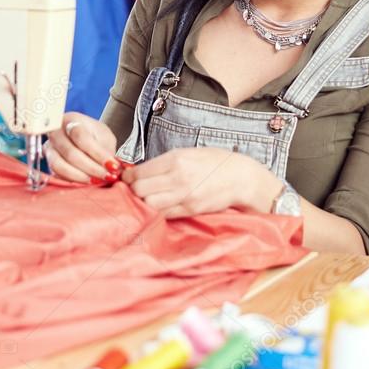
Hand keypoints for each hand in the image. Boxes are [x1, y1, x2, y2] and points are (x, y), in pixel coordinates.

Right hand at [46, 113, 119, 182]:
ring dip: (80, 177)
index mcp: (71, 120)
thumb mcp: (104, 137)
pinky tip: (87, 182)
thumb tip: (111, 167)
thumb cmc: (94, 135)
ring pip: (59, 165)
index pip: (80, 136)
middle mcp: (56, 132)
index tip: (112, 165)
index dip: (97, 153)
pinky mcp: (48, 163)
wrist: (84, 137)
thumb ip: (106, 150)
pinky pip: (57, 175)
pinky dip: (72, 181)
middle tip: (107, 176)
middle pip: (69, 152)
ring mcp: (49, 148)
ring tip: (96, 181)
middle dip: (91, 168)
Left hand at [121, 147, 281, 217]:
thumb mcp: (188, 153)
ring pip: (149, 204)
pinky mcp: (191, 210)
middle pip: (140, 190)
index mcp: (176, 159)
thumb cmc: (215, 162)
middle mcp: (178, 178)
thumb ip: (165, 162)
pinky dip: (157, 212)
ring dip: (144, 203)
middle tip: (135, 190)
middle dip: (134, 191)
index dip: (129, 177)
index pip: (140, 172)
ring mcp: (184, 196)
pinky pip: (164, 214)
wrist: (241, 177)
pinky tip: (158, 207)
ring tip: (146, 199)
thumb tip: (140, 171)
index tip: (126, 178)